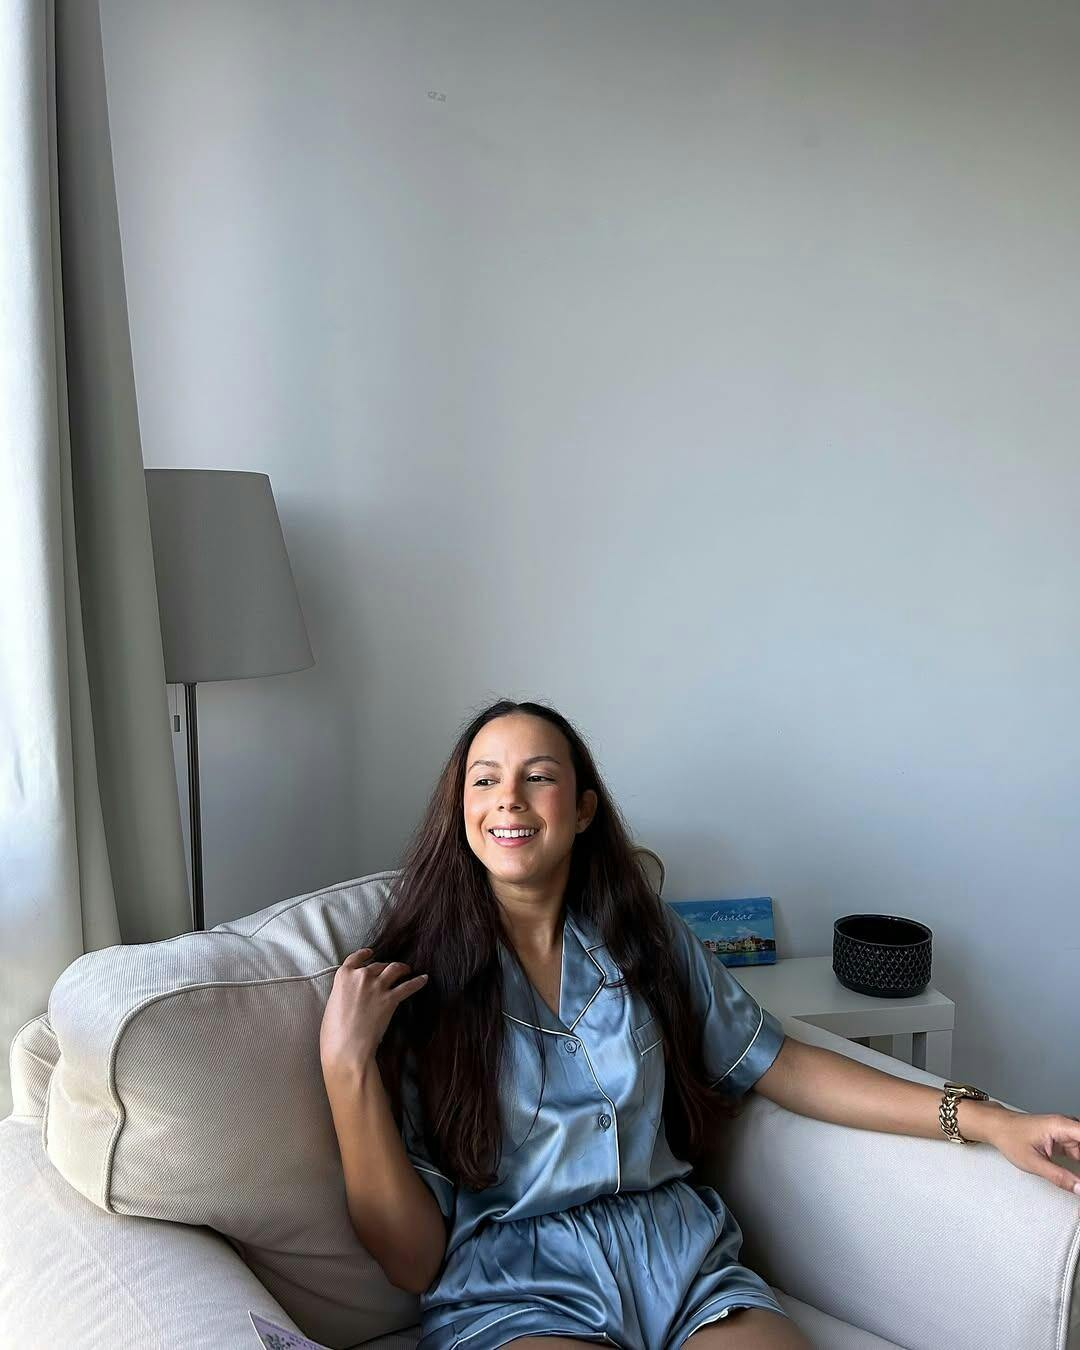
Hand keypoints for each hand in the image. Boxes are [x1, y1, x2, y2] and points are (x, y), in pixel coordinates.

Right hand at [319, 946, 428, 1083]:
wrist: (346, 1047)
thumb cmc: (334, 1033)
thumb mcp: (332, 1005)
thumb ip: (343, 993)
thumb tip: (350, 995)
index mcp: (343, 976)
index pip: (355, 958)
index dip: (364, 954)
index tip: (370, 952)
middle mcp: (361, 976)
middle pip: (377, 965)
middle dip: (383, 967)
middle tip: (389, 972)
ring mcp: (377, 986)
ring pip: (394, 969)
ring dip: (402, 968)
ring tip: (407, 969)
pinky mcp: (391, 999)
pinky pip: (408, 986)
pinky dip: (417, 982)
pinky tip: (424, 979)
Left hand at [988, 1110, 1079, 1196]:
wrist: (996, 1127)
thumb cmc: (1009, 1136)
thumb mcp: (1033, 1162)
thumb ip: (1058, 1177)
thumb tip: (1079, 1188)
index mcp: (1061, 1126)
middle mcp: (1065, 1126)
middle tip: (1078, 1178)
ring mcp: (1064, 1132)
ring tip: (1076, 1177)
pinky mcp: (1062, 1138)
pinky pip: (1079, 1150)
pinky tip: (1076, 1173)